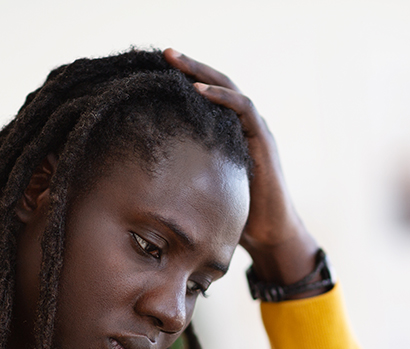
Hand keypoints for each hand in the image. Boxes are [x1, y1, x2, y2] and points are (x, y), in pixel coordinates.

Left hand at [164, 48, 321, 288]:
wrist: (268, 235)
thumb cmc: (234, 216)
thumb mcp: (200, 188)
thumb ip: (183, 173)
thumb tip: (141, 175)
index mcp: (227, 132)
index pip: (203, 97)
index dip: (180, 81)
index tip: (151, 70)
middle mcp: (242, 125)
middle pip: (214, 83)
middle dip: (187, 66)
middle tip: (160, 52)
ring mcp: (255, 129)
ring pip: (228, 87)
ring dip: (201, 71)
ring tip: (174, 60)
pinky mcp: (263, 140)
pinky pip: (244, 108)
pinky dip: (222, 96)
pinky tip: (199, 89)